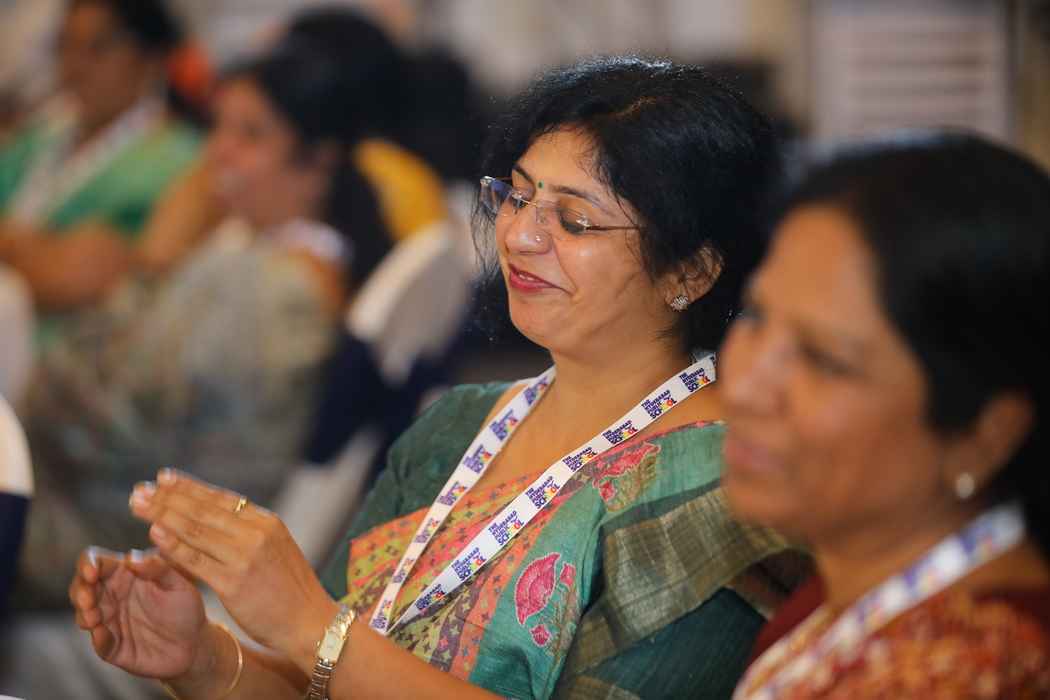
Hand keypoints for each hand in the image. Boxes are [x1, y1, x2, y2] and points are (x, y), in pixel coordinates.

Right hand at [69, 546, 206, 678]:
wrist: (194, 642)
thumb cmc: (186, 606)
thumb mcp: (179, 583)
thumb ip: (158, 567)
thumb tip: (132, 558)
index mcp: (125, 574)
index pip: (97, 562)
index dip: (88, 564)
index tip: (92, 572)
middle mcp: (112, 595)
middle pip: (82, 587)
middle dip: (79, 591)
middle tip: (87, 599)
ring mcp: (110, 621)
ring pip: (83, 614)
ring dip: (83, 614)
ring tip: (93, 618)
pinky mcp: (112, 645)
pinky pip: (99, 643)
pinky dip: (98, 639)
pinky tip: (103, 636)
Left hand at [131, 471, 338, 671]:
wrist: (311, 622)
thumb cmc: (290, 589)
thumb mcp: (275, 549)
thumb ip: (249, 532)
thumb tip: (217, 517)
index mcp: (267, 522)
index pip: (221, 498)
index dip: (189, 486)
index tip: (163, 477)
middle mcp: (256, 533)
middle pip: (204, 509)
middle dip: (168, 497)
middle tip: (140, 489)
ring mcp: (245, 557)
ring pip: (196, 529)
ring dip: (163, 514)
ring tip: (138, 505)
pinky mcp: (234, 583)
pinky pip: (196, 560)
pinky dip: (173, 545)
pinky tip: (154, 534)